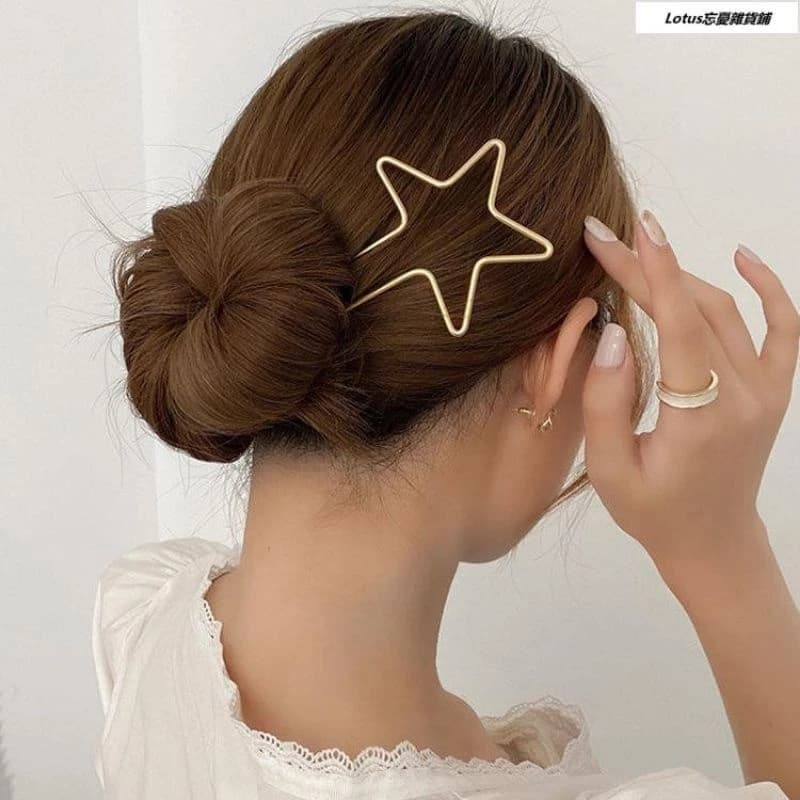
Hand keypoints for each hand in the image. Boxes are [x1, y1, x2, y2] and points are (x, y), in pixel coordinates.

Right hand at [581, 210, 798, 568]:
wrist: (714, 540)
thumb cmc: (653, 512)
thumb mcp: (610, 472)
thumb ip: (606, 405)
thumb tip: (612, 335)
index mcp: (701, 418)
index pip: (679, 326)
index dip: (653, 273)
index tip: (628, 231)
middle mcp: (745, 395)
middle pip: (697, 309)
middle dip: (648, 268)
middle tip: (604, 239)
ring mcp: (769, 390)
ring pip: (727, 311)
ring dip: (681, 278)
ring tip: (637, 257)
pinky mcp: (777, 389)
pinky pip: (783, 327)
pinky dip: (768, 288)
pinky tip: (742, 257)